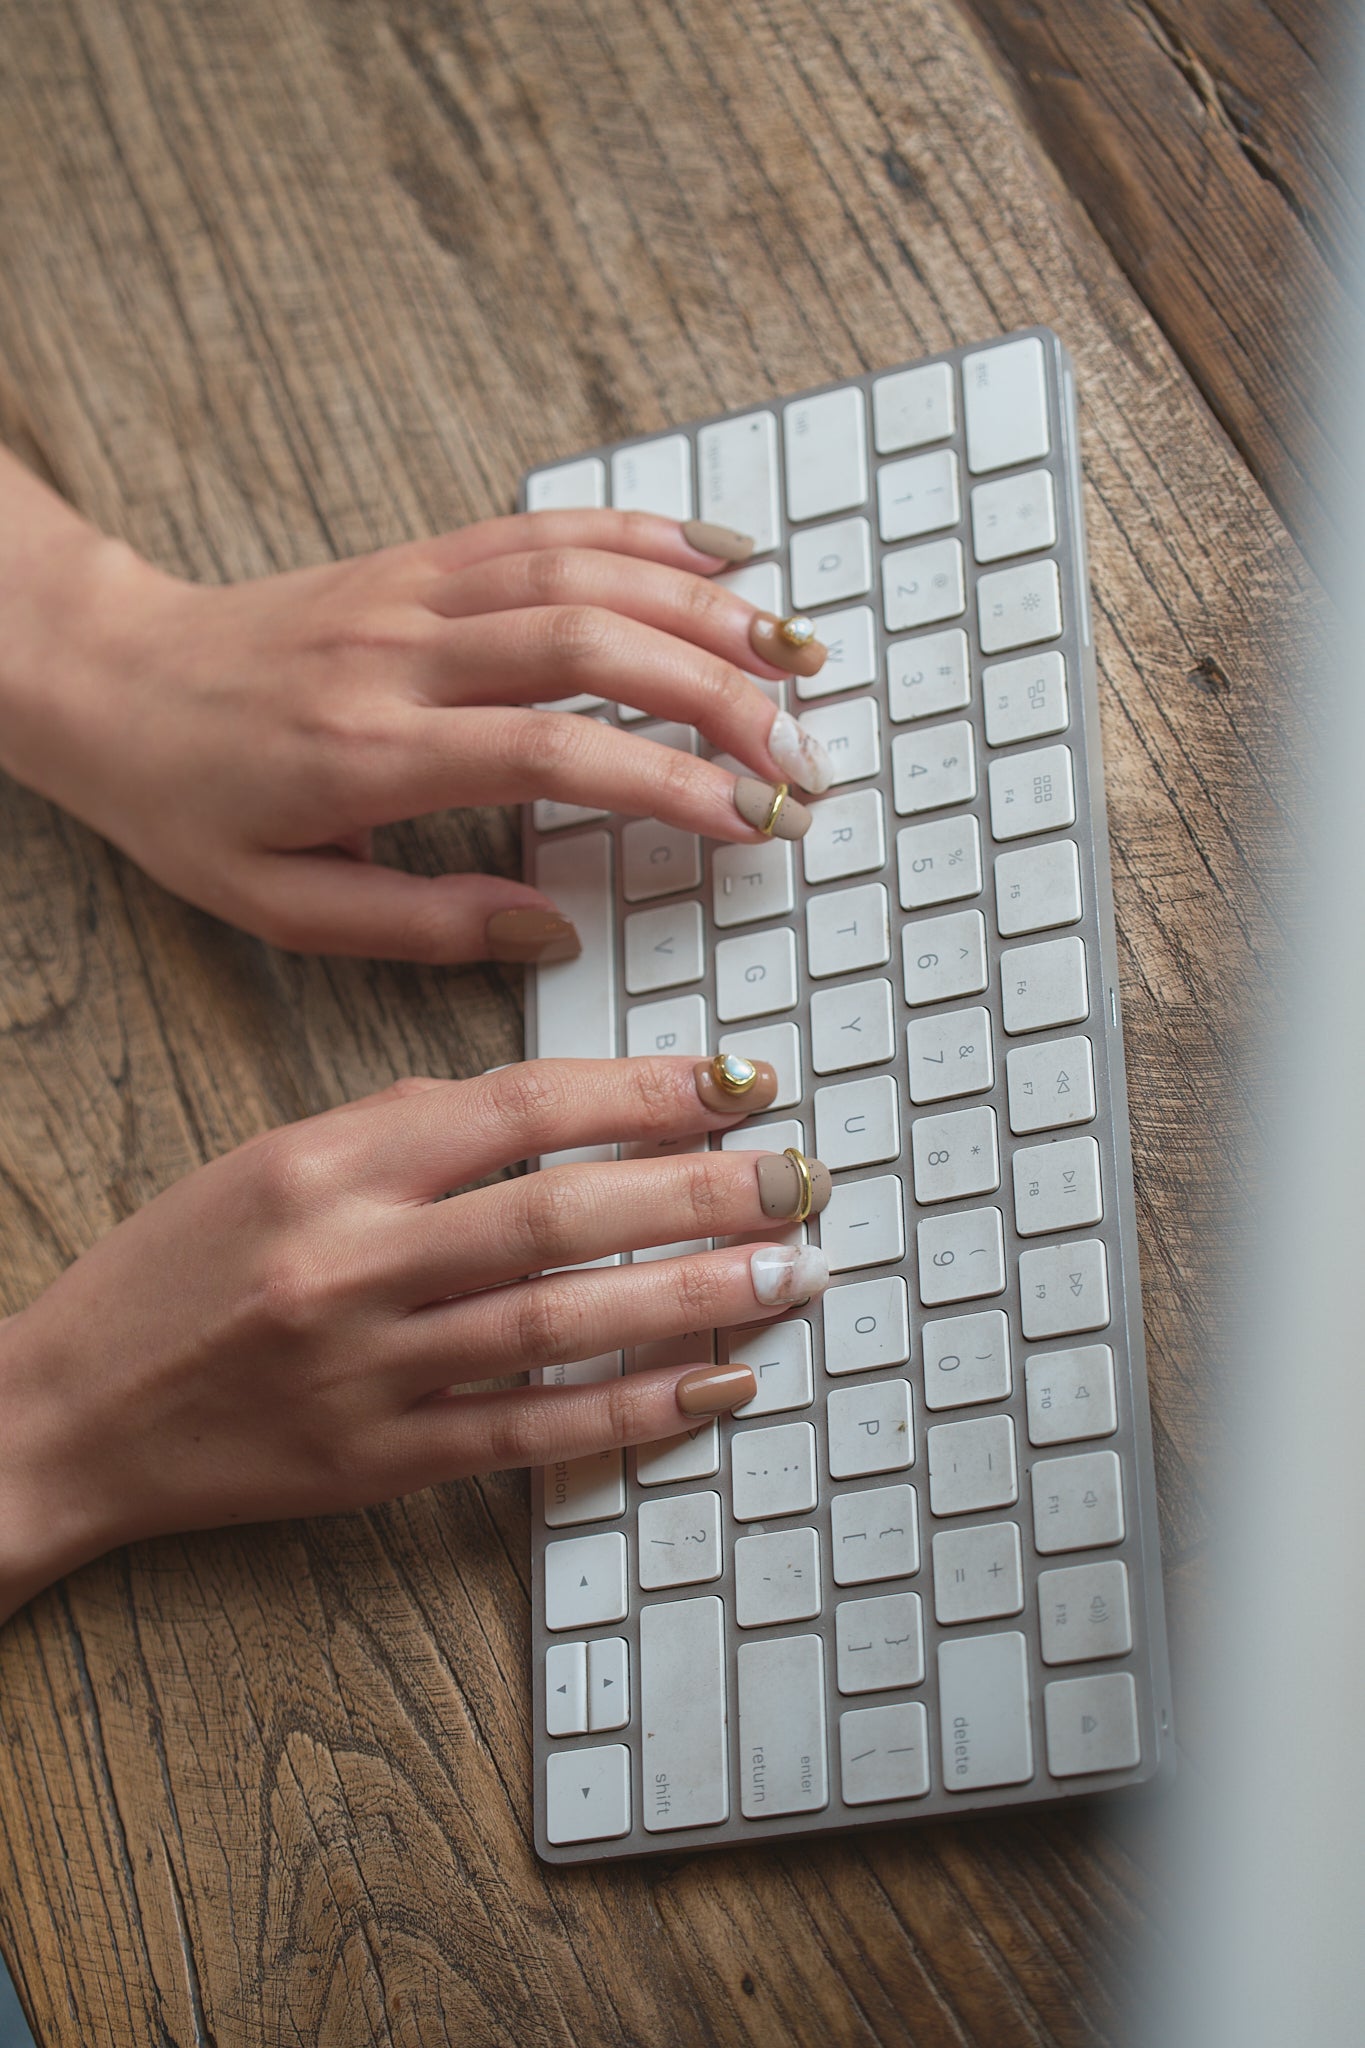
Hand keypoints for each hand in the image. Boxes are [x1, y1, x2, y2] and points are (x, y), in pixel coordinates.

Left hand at [0, 450, 832, 960]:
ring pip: (583, 571)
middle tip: (804, 753)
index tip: (753, 821)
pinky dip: (639, 533)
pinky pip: (543, 525)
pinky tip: (715, 554)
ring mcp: (415, 591)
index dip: (671, 782)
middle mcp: (404, 656)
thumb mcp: (281, 905)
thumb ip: (421, 923)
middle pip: (594, 647)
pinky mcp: (418, 558)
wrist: (111, 680)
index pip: (556, 754)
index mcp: (371, 753)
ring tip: (797, 656)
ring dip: (704, 608)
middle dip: (720, 696)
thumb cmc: (190, 803)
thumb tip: (550, 931)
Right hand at [0, 1054, 830, 1621]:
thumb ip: (401, 1125)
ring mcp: (371, 1372)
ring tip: (791, 1273)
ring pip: (562, 1323)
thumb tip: (548, 1100)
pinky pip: (530, 1433)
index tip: (734, 1082)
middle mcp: (354, 1264)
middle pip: (561, 1212)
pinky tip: (714, 1386)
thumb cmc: (175, 1272)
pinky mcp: (381, 1463)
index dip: (641, 1091)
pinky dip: (630, 1410)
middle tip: (799, 1179)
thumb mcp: (270, 1159)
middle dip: (700, 1191)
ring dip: (693, 1297)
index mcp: (329, 1167)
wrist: (72, 1414)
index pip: (518, 1106)